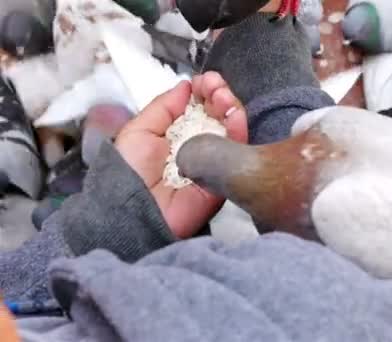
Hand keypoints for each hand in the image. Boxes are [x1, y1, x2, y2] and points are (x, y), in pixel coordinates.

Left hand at [115, 74, 246, 238]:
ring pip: (231, 128)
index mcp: (179, 134)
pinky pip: (238, 148)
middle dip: (218, 94)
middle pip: (218, 114)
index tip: (203, 80)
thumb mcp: (139, 130)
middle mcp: (199, 144)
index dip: (204, 91)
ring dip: (230, 105)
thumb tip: (186, 86)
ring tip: (221, 95)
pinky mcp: (226, 174)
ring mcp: (215, 158)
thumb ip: (163, 107)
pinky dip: (239, 126)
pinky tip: (232, 111)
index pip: (199, 107)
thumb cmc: (129, 172)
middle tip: (214, 84)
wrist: (133, 209)